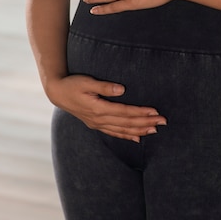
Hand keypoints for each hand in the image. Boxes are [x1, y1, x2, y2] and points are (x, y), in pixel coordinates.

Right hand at [46, 74, 166, 142]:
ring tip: (155, 130)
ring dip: (140, 130)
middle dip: (146, 123)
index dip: (141, 112)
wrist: (57, 93)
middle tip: (163, 122)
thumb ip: (104, 86)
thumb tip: (122, 89)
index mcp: (98, 108)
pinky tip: (138, 138)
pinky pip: (114, 133)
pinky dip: (127, 136)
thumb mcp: (87, 81)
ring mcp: (98, 123)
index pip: (125, 112)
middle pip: (127, 123)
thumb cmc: (72, 84)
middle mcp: (99, 119)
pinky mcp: (96, 124)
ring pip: (122, 130)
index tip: (155, 112)